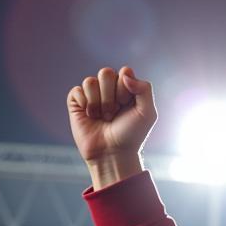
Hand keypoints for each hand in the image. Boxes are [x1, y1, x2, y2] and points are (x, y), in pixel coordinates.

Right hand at [66, 66, 156, 188]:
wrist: (113, 153)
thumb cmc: (132, 135)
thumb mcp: (148, 114)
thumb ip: (144, 89)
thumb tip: (125, 73)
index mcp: (127, 88)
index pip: (124, 72)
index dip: (125, 89)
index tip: (128, 106)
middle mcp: (109, 88)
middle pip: (106, 72)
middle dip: (111, 96)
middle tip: (114, 113)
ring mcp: (92, 94)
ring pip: (90, 81)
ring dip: (99, 103)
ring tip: (103, 117)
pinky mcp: (77, 102)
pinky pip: (77, 90)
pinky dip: (85, 104)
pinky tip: (90, 116)